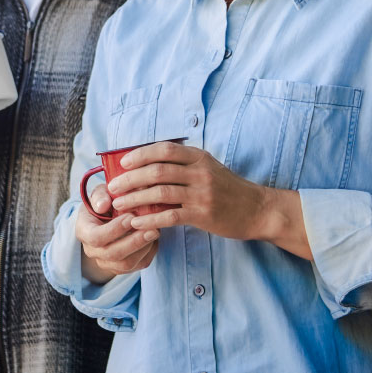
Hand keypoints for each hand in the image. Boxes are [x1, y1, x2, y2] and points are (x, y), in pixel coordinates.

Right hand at [75, 182, 158, 284]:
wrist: (106, 219)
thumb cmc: (104, 203)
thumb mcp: (100, 194)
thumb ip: (100, 196)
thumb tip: (103, 205)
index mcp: (83, 231)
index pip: (96, 237)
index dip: (114, 229)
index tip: (131, 217)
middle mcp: (92, 250)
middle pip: (113, 254)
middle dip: (134, 242)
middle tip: (152, 228)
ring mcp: (106, 262)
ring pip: (126, 264)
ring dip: (144, 248)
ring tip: (156, 232)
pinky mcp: (122, 268)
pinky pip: (138, 265)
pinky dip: (149, 253)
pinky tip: (155, 239)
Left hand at [108, 142, 311, 259]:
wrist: (258, 210)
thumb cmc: (229, 189)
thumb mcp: (209, 167)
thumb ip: (185, 164)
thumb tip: (150, 164)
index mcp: (199, 157)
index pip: (164, 150)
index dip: (140, 155)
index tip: (122, 163)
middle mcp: (199, 172)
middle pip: (157, 171)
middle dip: (130, 178)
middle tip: (113, 187)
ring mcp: (202, 194)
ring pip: (160, 193)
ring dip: (135, 198)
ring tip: (118, 205)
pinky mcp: (203, 215)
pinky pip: (170, 216)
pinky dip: (150, 219)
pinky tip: (137, 222)